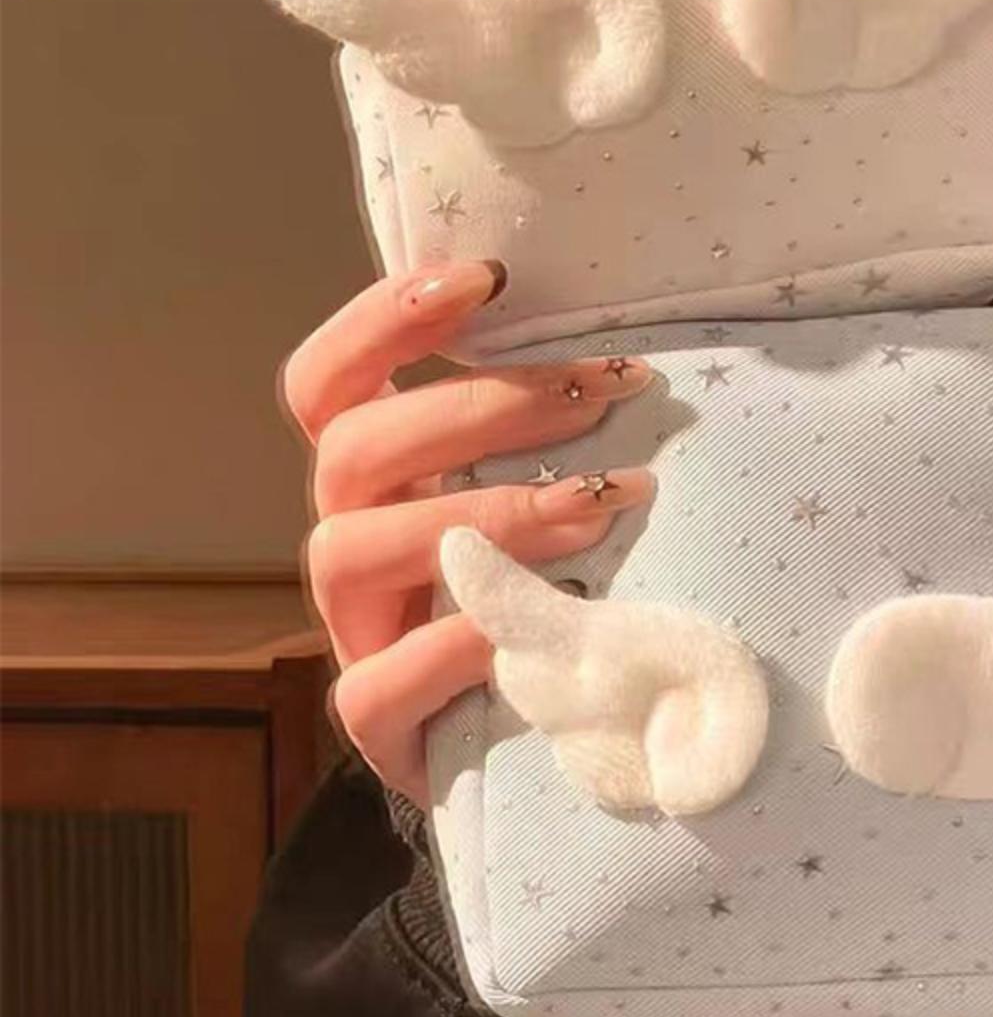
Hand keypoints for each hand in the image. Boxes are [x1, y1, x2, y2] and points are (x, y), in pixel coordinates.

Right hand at [278, 260, 655, 803]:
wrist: (530, 739)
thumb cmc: (554, 589)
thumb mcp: (551, 498)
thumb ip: (555, 438)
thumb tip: (639, 361)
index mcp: (378, 476)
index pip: (329, 379)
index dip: (384, 320)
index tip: (487, 277)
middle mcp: (351, 538)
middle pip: (355, 447)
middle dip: (484, 408)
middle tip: (605, 393)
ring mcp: (353, 631)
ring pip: (349, 547)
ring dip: (484, 511)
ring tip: (603, 501)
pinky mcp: (373, 722)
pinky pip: (378, 682)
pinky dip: (458, 642)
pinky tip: (543, 621)